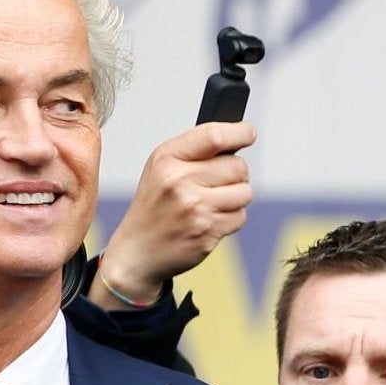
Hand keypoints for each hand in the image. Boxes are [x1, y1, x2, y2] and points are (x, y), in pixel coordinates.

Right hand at [92, 120, 255, 307]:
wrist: (137, 251)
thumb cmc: (155, 206)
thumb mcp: (162, 168)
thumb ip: (196, 151)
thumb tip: (238, 137)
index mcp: (167, 159)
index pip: (215, 136)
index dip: (240, 133)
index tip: (248, 134)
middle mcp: (179, 181)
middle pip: (239, 166)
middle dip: (235, 174)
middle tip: (215, 184)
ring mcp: (194, 207)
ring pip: (245, 192)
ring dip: (235, 198)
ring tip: (210, 204)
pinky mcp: (207, 231)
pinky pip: (240, 216)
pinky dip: (231, 219)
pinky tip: (208, 220)